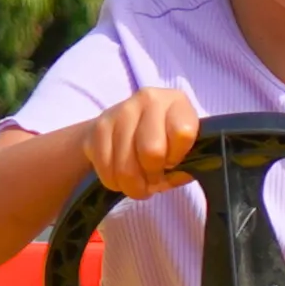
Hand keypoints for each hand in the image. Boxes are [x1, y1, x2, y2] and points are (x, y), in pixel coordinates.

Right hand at [80, 86, 202, 199]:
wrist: (124, 126)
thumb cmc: (163, 141)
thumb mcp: (183, 150)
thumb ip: (185, 166)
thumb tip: (171, 177)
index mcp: (176, 102)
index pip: (183, 133)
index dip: (178, 157)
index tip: (173, 160)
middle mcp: (148, 100)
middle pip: (152, 151)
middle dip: (153, 176)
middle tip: (153, 177)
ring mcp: (120, 111)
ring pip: (126, 167)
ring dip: (133, 185)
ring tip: (138, 182)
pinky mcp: (99, 127)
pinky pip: (106, 169)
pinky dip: (114, 182)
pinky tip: (120, 177)